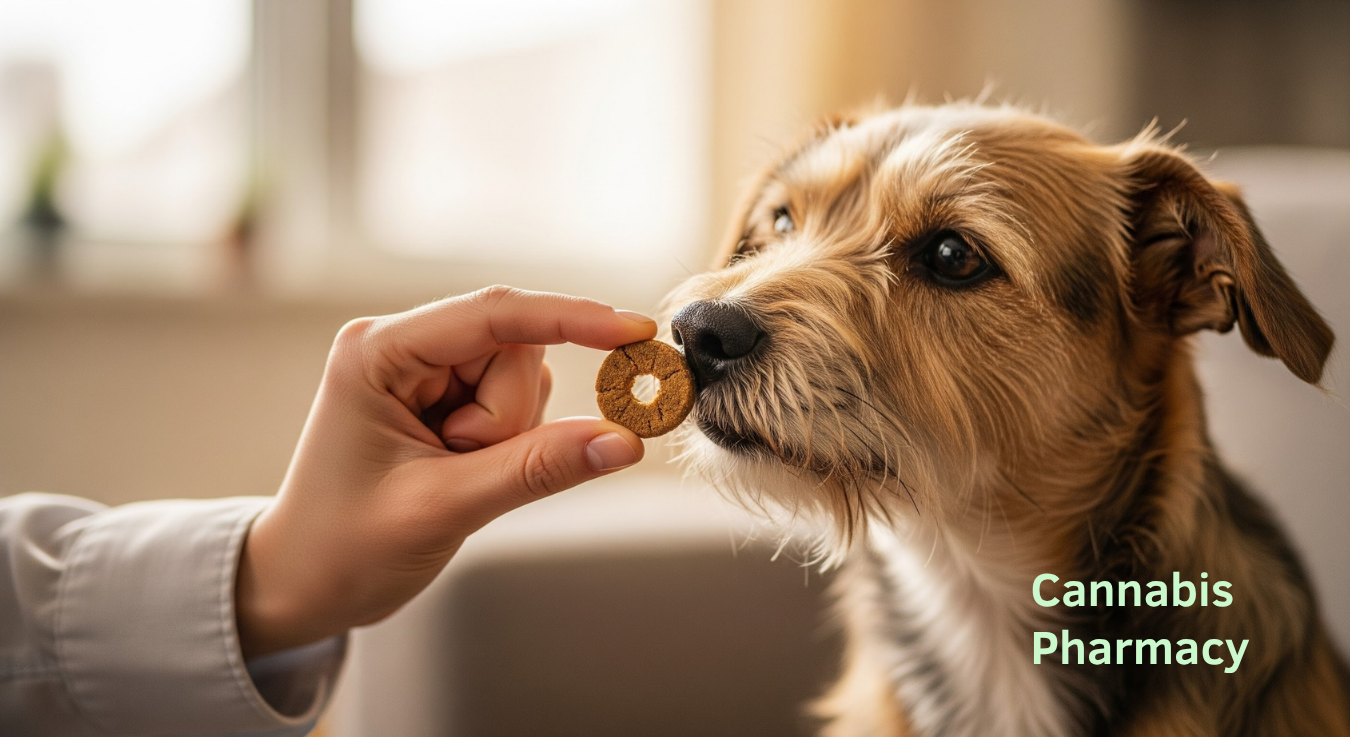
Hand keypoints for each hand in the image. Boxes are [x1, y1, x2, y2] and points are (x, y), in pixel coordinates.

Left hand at [234, 286, 655, 657]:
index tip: (633, 331)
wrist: (303, 586)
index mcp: (379, 351)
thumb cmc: (343, 548)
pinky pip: (518, 406)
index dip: (570, 318)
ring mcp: (426, 374)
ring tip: (449, 477)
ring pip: (524, 380)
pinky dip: (510, 444)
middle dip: (510, 419)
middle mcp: (403, 347)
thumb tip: (623, 440)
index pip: (493, 314)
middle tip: (463, 470)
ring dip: (511, 437)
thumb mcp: (443, 508)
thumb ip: (537, 469)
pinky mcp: (447, 400)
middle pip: (516, 350)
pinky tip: (461, 473)